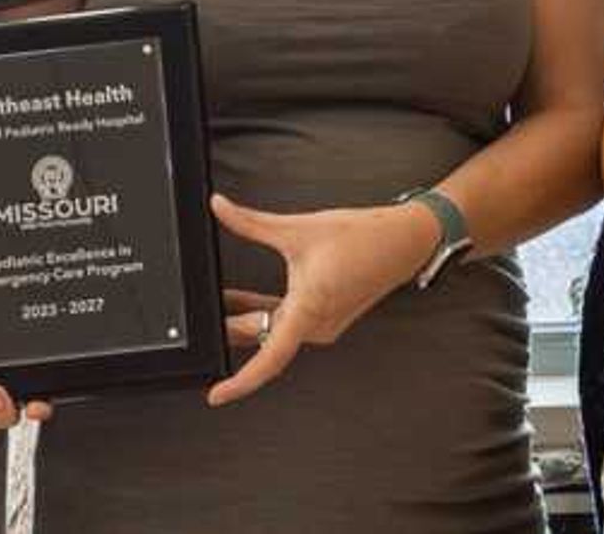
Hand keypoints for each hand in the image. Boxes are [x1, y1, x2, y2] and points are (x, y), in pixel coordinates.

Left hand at [202, 193, 440, 406]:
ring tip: (215, 302)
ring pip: (272, 332)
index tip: (216, 395)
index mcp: (309, 311)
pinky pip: (285, 324)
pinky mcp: (324, 317)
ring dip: (245, 318)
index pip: (268, 359)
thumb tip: (219, 208)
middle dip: (229, 329)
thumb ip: (251, 222)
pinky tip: (242, 298)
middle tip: (200, 318)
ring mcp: (322, 324)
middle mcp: (317, 326)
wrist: (403, 240)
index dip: (240, 382)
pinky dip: (262, 313)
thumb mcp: (296, 229)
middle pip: (262, 340)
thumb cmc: (362, 239)